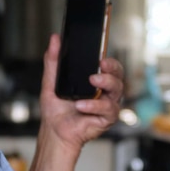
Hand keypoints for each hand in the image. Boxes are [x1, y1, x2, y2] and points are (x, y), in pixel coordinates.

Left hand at [39, 33, 123, 151]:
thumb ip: (53, 60)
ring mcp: (107, 105)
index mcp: (95, 81)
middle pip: (118, 76)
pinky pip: (108, 109)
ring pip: (117, 90)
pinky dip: (95, 106)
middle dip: (112, 69)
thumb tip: (55, 39)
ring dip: (106, 83)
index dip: (109, 61)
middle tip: (100, 66)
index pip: (109, 67)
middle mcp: (104, 92)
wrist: (54, 131)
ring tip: (92, 81)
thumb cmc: (56, 110)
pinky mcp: (107, 119)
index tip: (101, 57)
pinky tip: (82, 105)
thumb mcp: (51, 81)